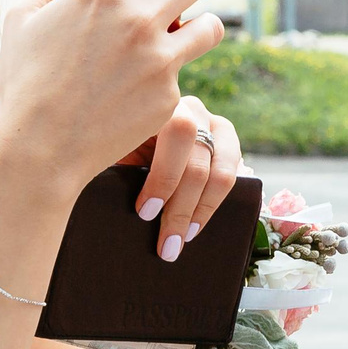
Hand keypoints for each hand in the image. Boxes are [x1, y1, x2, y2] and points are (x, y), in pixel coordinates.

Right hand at [0, 0, 223, 198]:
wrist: (40, 148)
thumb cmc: (23, 84)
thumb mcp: (21, 23)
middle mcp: (138, 19)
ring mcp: (159, 59)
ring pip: (211, 27)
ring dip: (202, 25)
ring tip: (187, 32)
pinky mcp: (168, 96)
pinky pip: (182, 75)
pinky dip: (167, 77)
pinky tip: (142, 88)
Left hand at [122, 99, 245, 262]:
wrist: (133, 122)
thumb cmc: (117, 139)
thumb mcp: (115, 145)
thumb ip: (122, 160)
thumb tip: (122, 202)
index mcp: (161, 104)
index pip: (177, 136)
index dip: (164, 178)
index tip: (145, 213)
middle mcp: (193, 110)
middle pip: (199, 164)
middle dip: (181, 209)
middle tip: (167, 244)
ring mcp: (214, 124)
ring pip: (221, 174)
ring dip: (202, 211)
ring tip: (184, 237)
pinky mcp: (228, 142)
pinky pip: (233, 176)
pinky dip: (214, 204)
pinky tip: (197, 224)